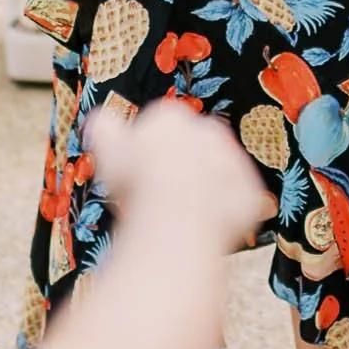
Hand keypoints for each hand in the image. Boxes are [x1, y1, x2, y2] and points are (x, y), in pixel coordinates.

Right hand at [85, 98, 270, 247]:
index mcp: (171, 117)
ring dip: (203, 193)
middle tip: (160, 201)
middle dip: (180, 170)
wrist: (180, 208)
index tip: (138, 176)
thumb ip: (104, 129)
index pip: (158, 131)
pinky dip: (224, 218)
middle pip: (191, 151)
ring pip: (215, 177)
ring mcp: (233, 160)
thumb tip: (99, 119)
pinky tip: (203, 232)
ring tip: (180, 220)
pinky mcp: (249, 192)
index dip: (146, 155)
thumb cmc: (139, 180)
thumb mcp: (109, 150)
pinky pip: (236, 205)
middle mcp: (208, 130)